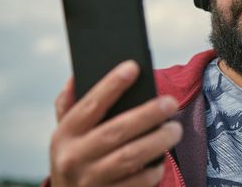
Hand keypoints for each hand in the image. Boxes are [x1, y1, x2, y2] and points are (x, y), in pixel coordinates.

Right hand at [50, 60, 182, 186]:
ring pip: (130, 157)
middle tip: (171, 102)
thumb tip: (75, 76)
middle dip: (147, 114)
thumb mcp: (65, 134)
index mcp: (65, 134)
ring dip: (157, 141)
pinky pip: (136, 184)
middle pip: (116, 131)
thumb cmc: (74, 158)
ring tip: (176, 129)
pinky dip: (152, 171)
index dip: (111, 85)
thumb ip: (68, 106)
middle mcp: (73, 157)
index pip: (90, 104)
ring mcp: (90, 181)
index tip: (133, 67)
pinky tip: (162, 161)